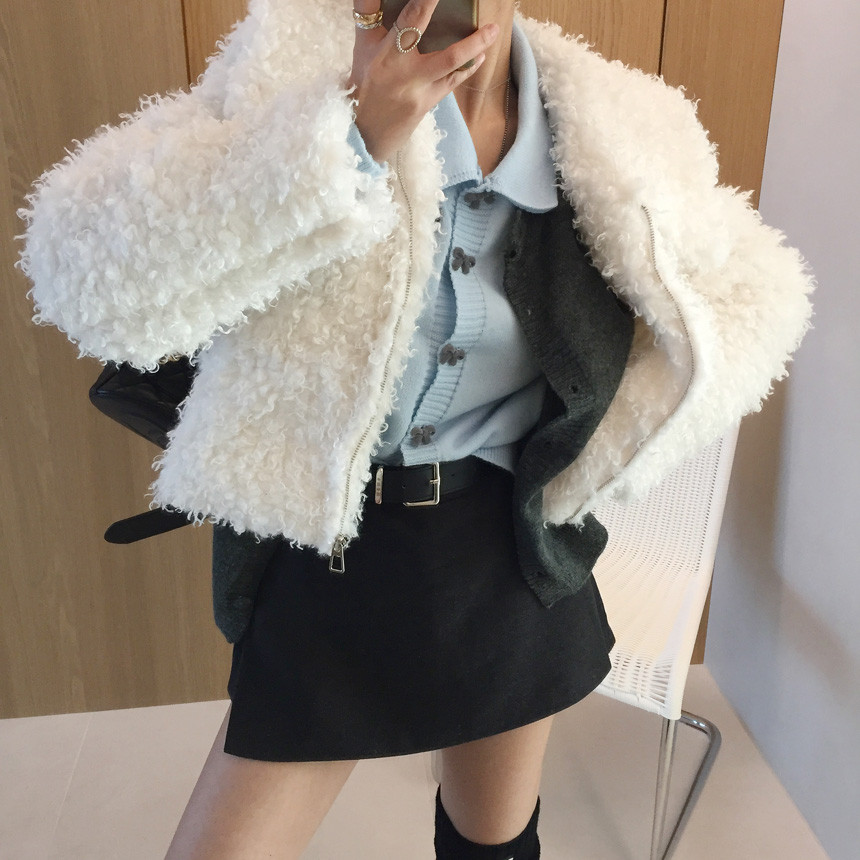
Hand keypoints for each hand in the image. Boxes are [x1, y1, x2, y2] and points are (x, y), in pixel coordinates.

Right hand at [349, 0, 498, 163]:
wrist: (366, 131)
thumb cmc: (365, 81)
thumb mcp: (363, 46)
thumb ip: (369, 13)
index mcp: (385, 54)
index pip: (410, 20)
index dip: (427, 3)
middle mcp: (405, 74)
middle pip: (444, 54)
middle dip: (466, 37)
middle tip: (488, 23)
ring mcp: (420, 91)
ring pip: (453, 66)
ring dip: (475, 47)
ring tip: (493, 31)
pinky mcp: (428, 103)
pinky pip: (452, 81)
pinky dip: (467, 66)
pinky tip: (481, 55)